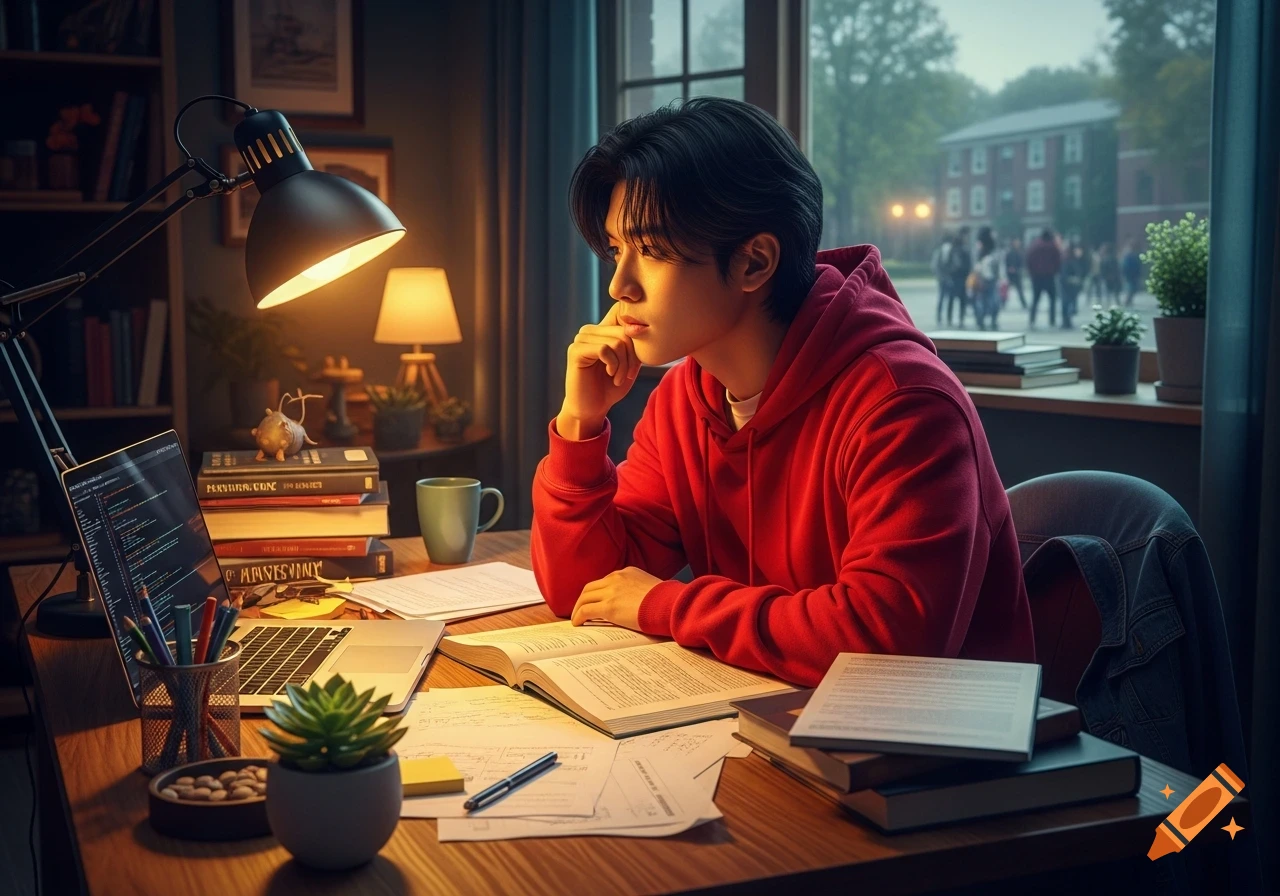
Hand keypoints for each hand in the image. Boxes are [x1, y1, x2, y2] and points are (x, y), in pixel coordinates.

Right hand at [557, 303, 641, 438]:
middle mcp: (590, 331)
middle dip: (633, 356)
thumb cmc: (611, 387)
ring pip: (617, 342)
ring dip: (624, 364)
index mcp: (602, 330)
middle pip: (625, 332)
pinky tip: (610, 375)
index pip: (623, 315)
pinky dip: (613, 365)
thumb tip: (641, 327)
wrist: (591, 409)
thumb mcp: (630, 363)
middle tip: (628, 374)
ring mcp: (581, 339)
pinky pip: (604, 349)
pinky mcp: (576, 351)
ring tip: (618, 378)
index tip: (636, 362)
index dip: (636, 336)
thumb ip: (635, 344)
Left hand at [570, 566, 661, 630]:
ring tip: (576, 618)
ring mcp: (612, 592)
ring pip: (585, 598)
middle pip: (591, 587)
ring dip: (578, 608)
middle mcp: (617, 578)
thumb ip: (642, 591)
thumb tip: (640, 603)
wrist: (670, 605)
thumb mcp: (653, 588)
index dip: (597, 592)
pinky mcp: (609, 607)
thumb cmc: (667, 600)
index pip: (606, 581)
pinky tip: (577, 624)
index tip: (595, 601)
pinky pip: (586, 611)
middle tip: (579, 610)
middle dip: (583, 599)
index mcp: (628, 572)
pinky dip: (578, 617)